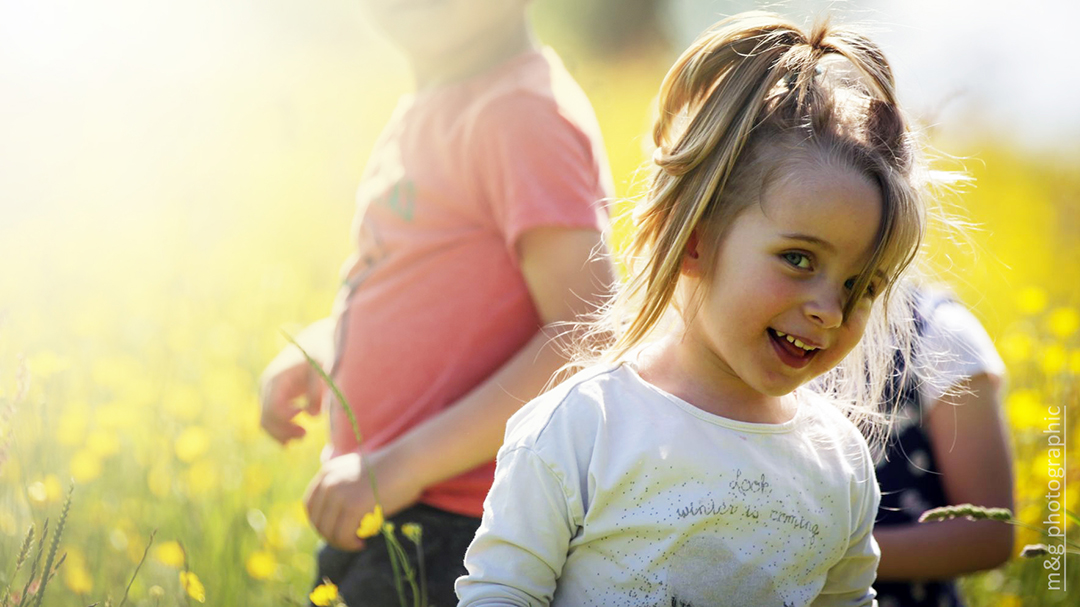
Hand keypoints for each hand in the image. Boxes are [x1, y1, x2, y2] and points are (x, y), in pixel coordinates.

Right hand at [259, 345, 322, 443]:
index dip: (285, 421)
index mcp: (277, 379)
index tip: (303, 418)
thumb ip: (319, 387)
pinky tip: (294, 436)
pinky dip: (281, 430)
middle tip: (305, 434)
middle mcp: (268, 386)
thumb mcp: (325, 364)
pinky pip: (272, 419)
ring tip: (302, 435)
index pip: (273, 408)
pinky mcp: (276, 396)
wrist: (317, 339)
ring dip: (281, 434)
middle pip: (266, 419)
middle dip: (283, 431)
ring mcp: (270, 392)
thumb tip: (311, 414)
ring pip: (266, 422)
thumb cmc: (323, 350)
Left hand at [304, 448, 424, 549]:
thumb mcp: (357, 473)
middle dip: (331, 536)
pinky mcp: (353, 506)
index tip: (335, 531)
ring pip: (329, 531)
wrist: (410, 461)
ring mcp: (340, 494)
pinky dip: (351, 544)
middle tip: (349, 541)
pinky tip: (362, 543)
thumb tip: (335, 517)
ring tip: (358, 543)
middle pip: (317, 521)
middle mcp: (328, 482)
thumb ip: (342, 487)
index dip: (320, 523)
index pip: (310, 505)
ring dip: (342, 543)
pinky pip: (343, 535)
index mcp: (327, 472)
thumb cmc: (392, 469)